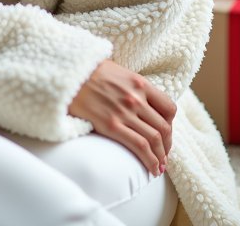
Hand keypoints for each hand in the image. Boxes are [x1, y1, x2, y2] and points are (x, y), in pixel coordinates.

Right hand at [68, 59, 175, 175]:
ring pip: (155, 140)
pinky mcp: (112, 125)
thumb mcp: (117, 70)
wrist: (68, 73)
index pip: (169, 108)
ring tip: (159, 167)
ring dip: (161, 157)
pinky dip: (150, 161)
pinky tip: (152, 169)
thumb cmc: (89, 70)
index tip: (166, 134)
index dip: (171, 125)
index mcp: (139, 83)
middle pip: (164, 128)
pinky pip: (139, 146)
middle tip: (164, 155)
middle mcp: (136, 98)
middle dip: (167, 146)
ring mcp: (125, 112)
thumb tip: (139, 97)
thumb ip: (132, 85)